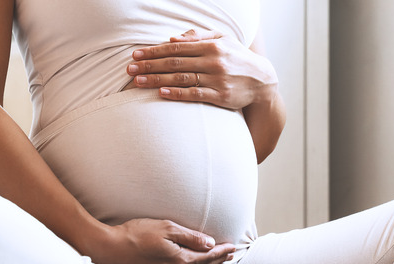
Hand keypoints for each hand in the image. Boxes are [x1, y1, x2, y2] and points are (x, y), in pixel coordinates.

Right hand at [85, 218, 235, 263]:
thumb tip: (210, 244)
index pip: (208, 256)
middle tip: (231, 257)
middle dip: (219, 262)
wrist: (107, 251)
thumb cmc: (134, 235)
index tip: (232, 247)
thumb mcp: (165, 228)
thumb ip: (190, 237)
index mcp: (180, 260)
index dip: (222, 251)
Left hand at [127, 29, 278, 109]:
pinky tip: (161, 92)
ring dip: (156, 79)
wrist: (263, 81)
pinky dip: (177, 93)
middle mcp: (213, 61)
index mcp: (211, 45)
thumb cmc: (238, 59)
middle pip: (174, 62)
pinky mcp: (220, 96)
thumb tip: (172, 38)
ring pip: (181, 78)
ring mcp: (217, 79)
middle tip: (130, 70)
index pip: (176, 47)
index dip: (154, 51)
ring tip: (138, 82)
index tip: (136, 55)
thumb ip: (198, 37)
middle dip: (149, 65)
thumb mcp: (223, 40)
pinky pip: (195, 94)